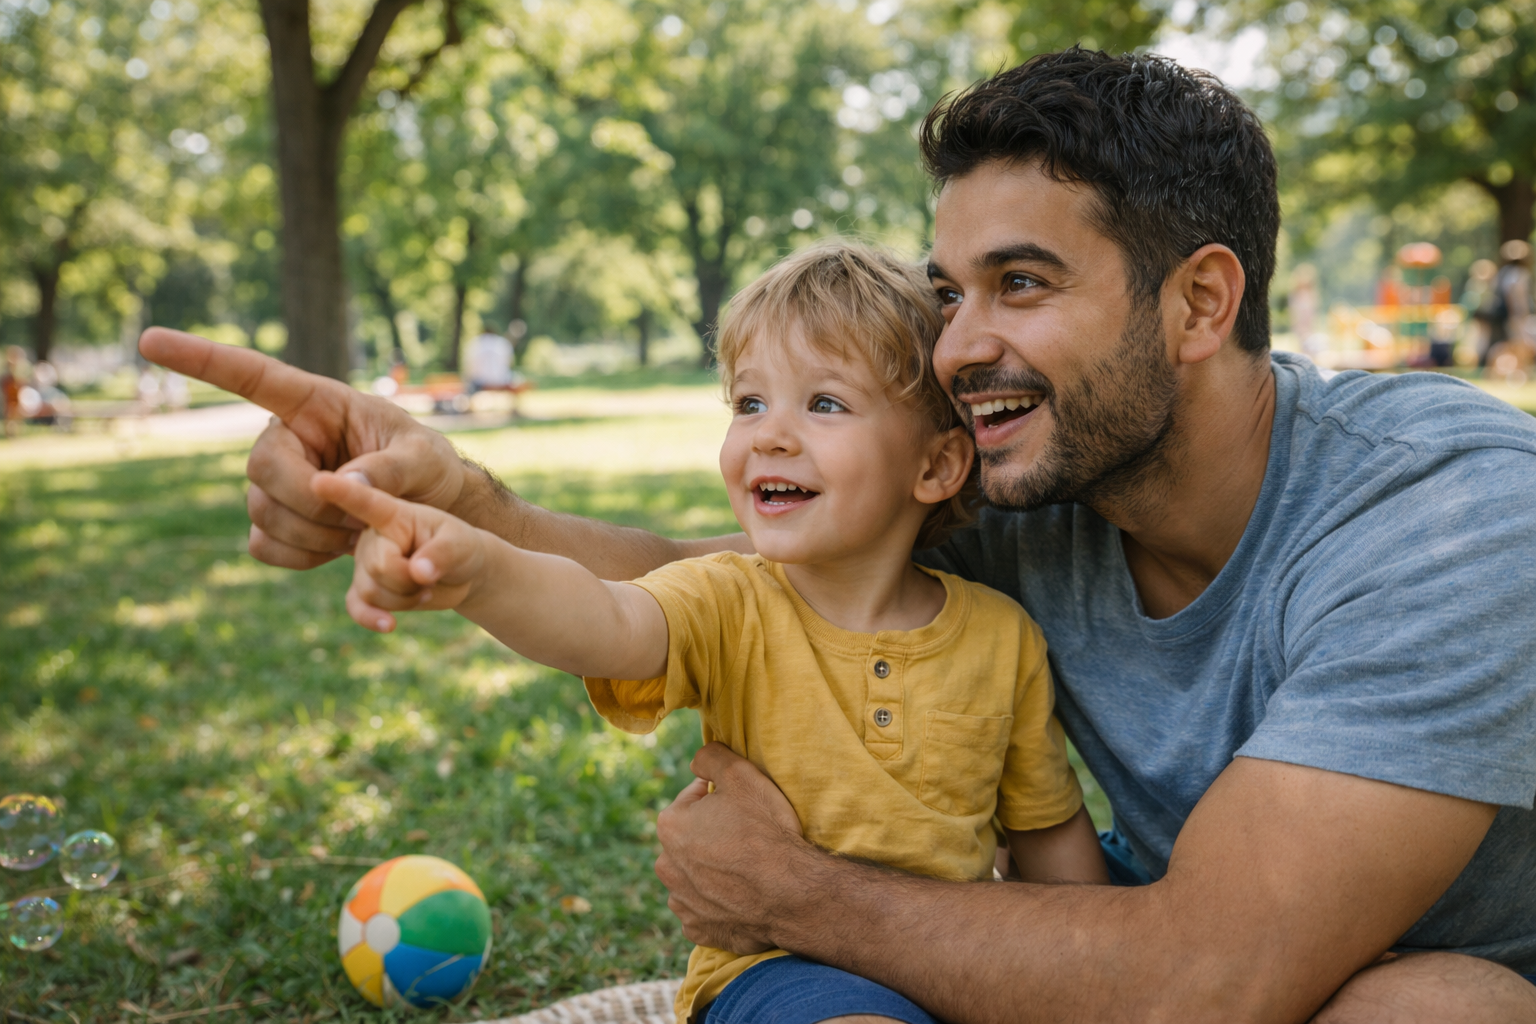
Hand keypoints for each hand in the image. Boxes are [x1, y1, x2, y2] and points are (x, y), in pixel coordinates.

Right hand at [138, 328, 471, 569]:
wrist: (426, 514)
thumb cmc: (427, 468)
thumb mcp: (425, 460)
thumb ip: (388, 469)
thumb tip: (337, 485)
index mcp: (315, 404)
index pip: (250, 375)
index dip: (201, 358)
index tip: (149, 339)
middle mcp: (285, 438)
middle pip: (261, 468)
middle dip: (313, 501)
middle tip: (362, 516)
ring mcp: (274, 483)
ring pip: (262, 512)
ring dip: (315, 534)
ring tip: (360, 532)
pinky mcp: (275, 523)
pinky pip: (264, 546)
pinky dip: (301, 557)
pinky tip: (337, 550)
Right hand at [310, 471, 487, 631]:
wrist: (458, 571)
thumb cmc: (460, 545)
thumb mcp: (463, 543)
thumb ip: (442, 553)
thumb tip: (418, 572)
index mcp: (392, 512)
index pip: (366, 501)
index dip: (343, 492)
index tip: (319, 480)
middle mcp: (370, 534)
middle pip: (378, 565)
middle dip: (410, 579)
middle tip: (430, 573)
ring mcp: (363, 562)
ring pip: (371, 591)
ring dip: (405, 597)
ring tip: (425, 584)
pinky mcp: (363, 588)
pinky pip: (356, 606)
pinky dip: (372, 617)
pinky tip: (389, 624)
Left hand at [654, 743, 808, 954]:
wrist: (792, 894)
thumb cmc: (766, 832)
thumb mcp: (741, 774)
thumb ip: (710, 756)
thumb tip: (696, 760)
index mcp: (670, 826)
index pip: (694, 799)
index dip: (721, 797)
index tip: (744, 807)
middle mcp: (666, 866)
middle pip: (691, 838)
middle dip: (713, 834)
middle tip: (748, 837)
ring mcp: (682, 902)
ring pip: (694, 876)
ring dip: (713, 870)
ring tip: (747, 869)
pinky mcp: (699, 929)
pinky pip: (705, 909)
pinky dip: (719, 903)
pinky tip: (743, 896)